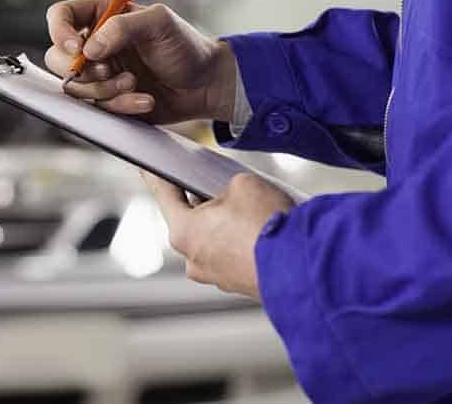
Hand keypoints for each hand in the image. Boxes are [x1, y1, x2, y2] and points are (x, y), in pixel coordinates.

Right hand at [45, 0, 236, 123]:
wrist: (205, 84)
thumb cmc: (185, 46)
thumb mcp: (159, 23)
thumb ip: (122, 27)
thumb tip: (89, 48)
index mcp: (102, 16)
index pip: (61, 16)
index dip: (60, 32)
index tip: (77, 49)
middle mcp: (95, 44)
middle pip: (56, 58)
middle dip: (81, 71)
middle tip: (106, 71)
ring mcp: (99, 74)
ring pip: (75, 88)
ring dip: (104, 90)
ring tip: (134, 84)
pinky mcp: (107, 99)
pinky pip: (97, 109)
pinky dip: (121, 106)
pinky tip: (145, 99)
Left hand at [141, 170, 293, 298]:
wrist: (304, 267)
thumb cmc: (269, 226)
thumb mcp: (242, 183)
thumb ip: (224, 184)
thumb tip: (229, 193)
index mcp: (183, 232)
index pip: (163, 194)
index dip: (156, 176)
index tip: (146, 168)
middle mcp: (193, 259)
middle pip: (189, 220)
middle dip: (202, 202)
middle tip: (217, 186)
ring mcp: (215, 276)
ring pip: (212, 240)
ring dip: (224, 224)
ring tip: (249, 210)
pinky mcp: (237, 284)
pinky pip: (232, 255)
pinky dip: (241, 242)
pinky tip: (258, 230)